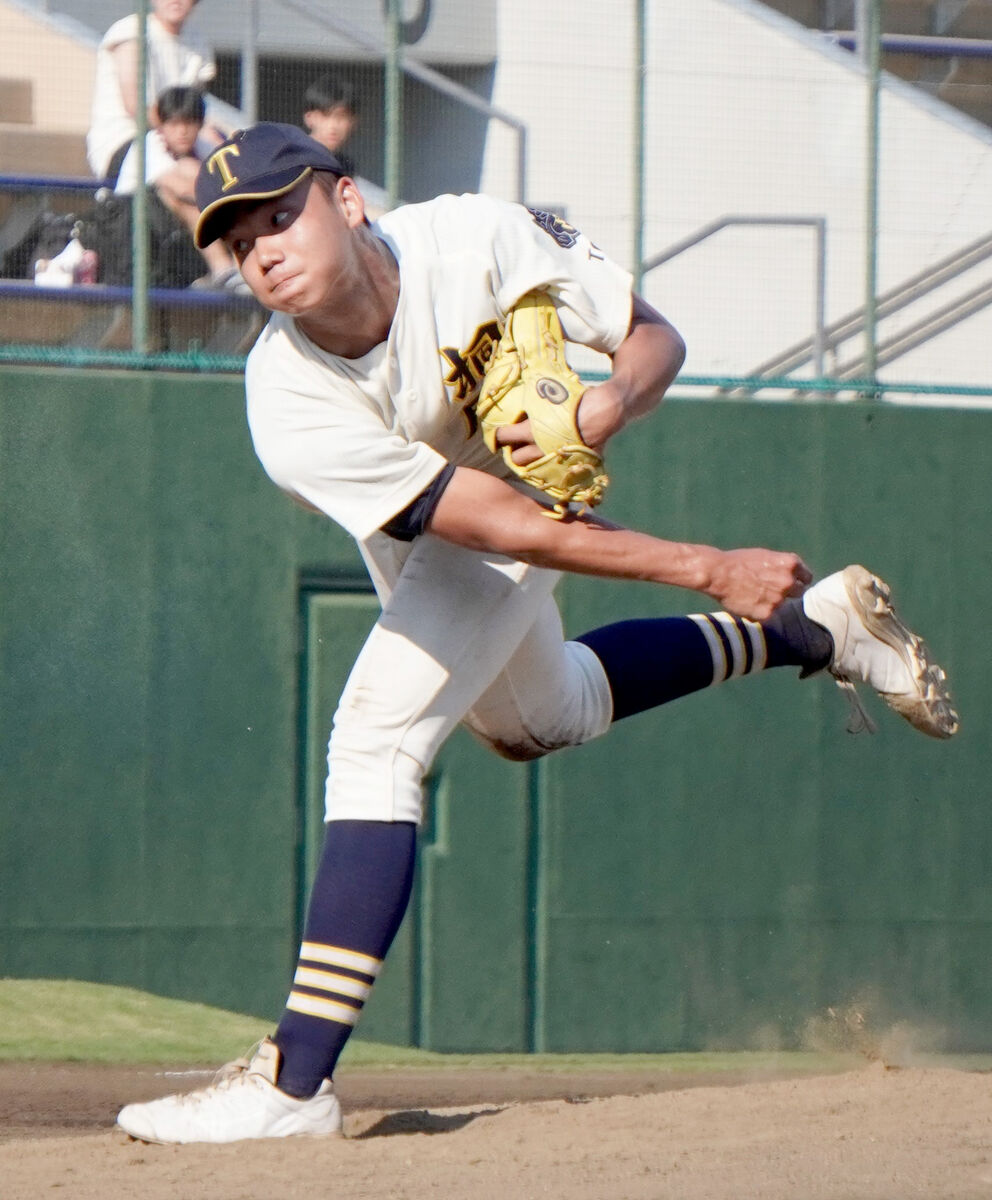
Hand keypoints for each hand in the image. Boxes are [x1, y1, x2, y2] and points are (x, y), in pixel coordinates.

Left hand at [494, 382, 620, 466]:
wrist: (607, 410)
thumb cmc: (577, 398)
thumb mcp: (551, 390)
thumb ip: (533, 394)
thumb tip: (517, 379)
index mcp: (532, 431)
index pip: (504, 436)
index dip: (499, 433)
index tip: (498, 430)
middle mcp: (541, 449)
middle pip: (516, 458)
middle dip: (514, 450)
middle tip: (516, 441)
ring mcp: (556, 460)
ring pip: (533, 467)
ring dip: (530, 458)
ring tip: (532, 448)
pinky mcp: (570, 464)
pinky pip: (554, 470)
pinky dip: (550, 464)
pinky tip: (551, 453)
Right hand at [703, 548, 812, 619]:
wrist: (717, 573)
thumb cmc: (738, 561)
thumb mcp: (765, 556)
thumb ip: (782, 568)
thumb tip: (792, 578)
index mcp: (791, 563)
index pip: (807, 577)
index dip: (797, 580)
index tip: (788, 582)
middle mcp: (788, 581)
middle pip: (799, 592)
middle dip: (788, 592)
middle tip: (770, 590)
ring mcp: (778, 599)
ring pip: (782, 605)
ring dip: (772, 603)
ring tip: (753, 595)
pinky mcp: (766, 614)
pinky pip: (768, 615)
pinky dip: (759, 612)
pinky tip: (747, 603)